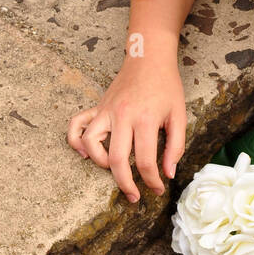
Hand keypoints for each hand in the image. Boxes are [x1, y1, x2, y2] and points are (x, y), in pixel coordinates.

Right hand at [66, 57, 186, 203]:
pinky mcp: (98, 107)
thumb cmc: (167, 86)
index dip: (152, 181)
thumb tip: (168, 173)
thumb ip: (175, 146)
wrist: (150, 57)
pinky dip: (74, 140)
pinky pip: (76, 124)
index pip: (145, 161)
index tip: (158, 188)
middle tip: (134, 196)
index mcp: (145, 120)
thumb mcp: (179, 115)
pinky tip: (82, 152)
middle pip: (117, 160)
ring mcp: (106, 111)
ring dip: (100, 163)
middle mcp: (122, 116)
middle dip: (125, 184)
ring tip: (113, 170)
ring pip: (91, 144)